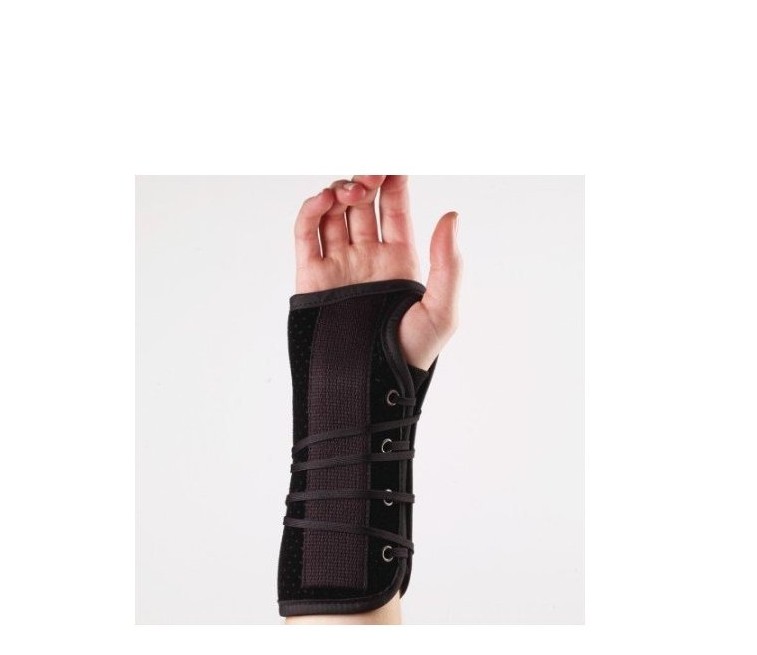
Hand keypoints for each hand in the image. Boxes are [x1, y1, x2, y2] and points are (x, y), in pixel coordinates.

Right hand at [293, 175, 461, 369]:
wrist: (368, 385)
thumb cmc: (410, 356)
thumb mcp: (443, 311)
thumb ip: (449, 263)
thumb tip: (451, 215)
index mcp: (401, 260)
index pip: (395, 207)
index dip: (393, 181)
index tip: (393, 166)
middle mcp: (368, 257)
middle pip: (362, 203)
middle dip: (365, 181)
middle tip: (369, 178)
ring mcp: (339, 264)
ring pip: (332, 212)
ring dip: (339, 191)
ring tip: (349, 192)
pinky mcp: (312, 276)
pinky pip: (306, 233)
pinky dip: (311, 210)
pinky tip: (324, 200)